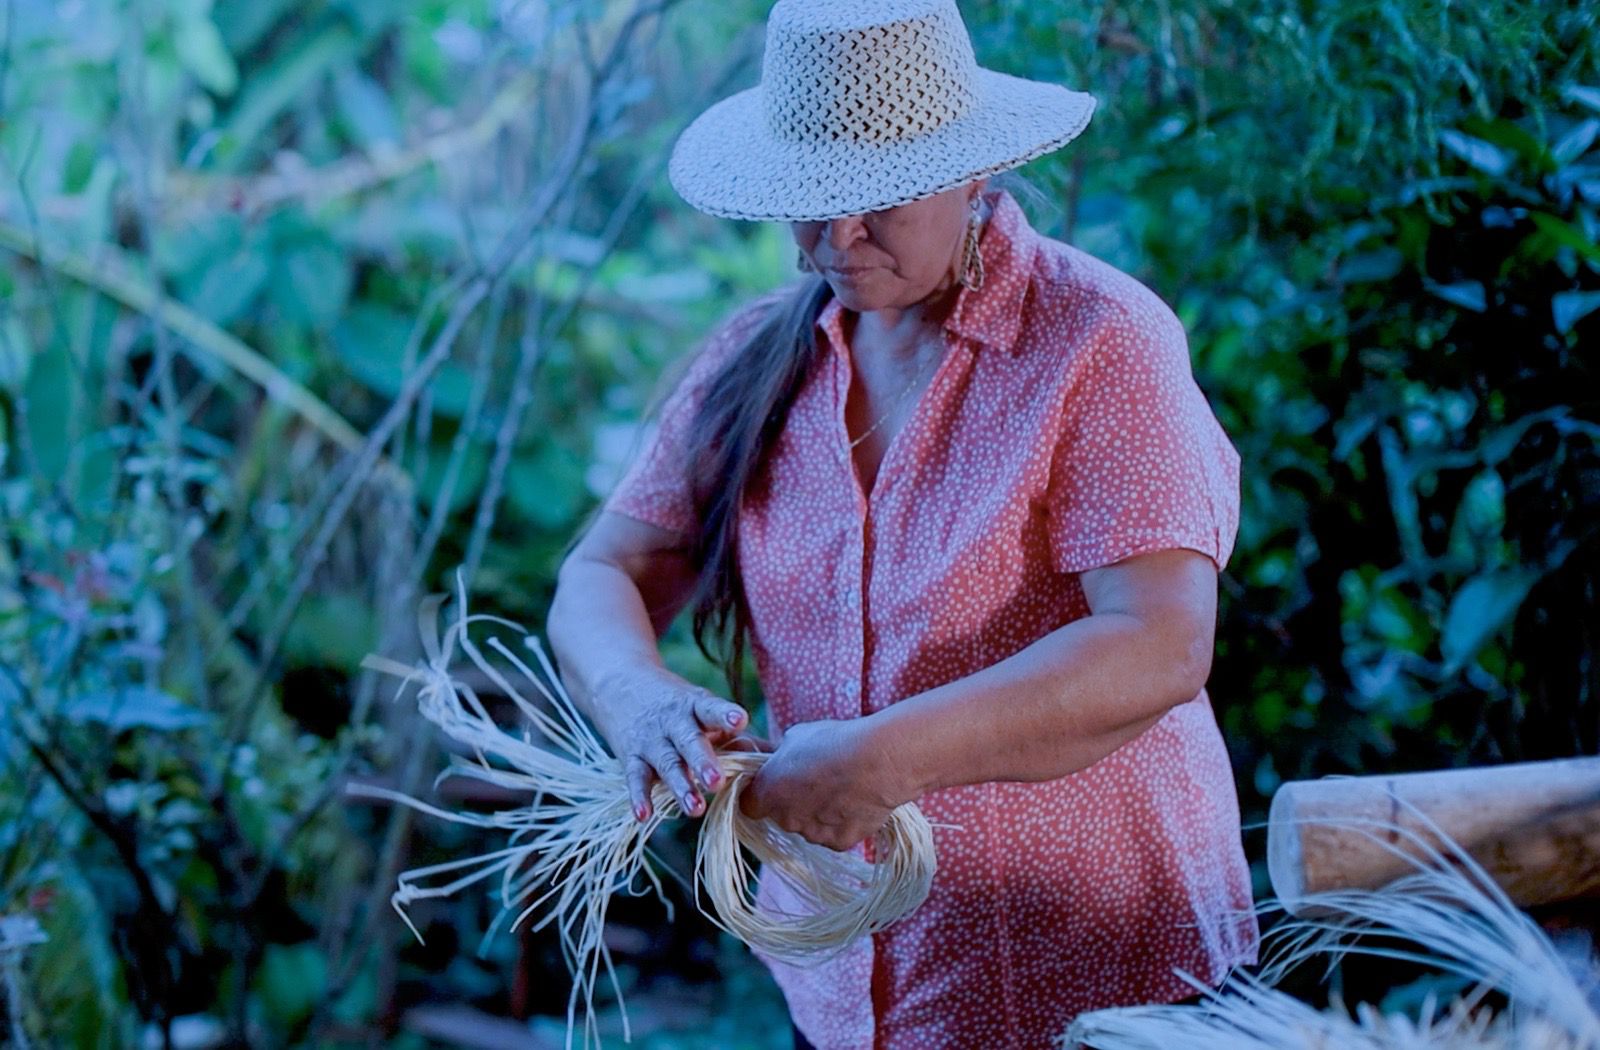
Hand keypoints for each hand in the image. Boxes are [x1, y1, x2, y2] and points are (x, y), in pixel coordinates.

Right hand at [592, 665, 752, 821]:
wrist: (621, 684)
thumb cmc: (677, 706)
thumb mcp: (700, 708)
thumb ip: (729, 733)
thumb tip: (771, 758)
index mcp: (696, 706)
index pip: (711, 709)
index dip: (725, 714)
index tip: (740, 721)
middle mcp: (673, 722)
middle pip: (689, 741)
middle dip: (703, 762)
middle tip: (717, 782)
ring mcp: (652, 740)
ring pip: (666, 764)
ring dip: (680, 786)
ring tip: (695, 809)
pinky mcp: (632, 756)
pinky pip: (636, 777)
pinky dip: (639, 797)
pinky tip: (644, 815)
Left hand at [739, 717, 914, 850]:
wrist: (876, 762)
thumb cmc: (834, 742)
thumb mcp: (797, 736)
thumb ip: (783, 755)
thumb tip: (783, 758)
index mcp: (768, 792)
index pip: (749, 804)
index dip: (761, 794)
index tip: (775, 783)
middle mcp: (785, 818)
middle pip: (782, 816)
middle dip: (793, 803)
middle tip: (815, 781)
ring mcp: (813, 834)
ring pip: (809, 827)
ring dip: (818, 813)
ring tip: (841, 789)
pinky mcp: (839, 842)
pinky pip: (835, 834)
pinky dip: (842, 823)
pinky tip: (855, 802)